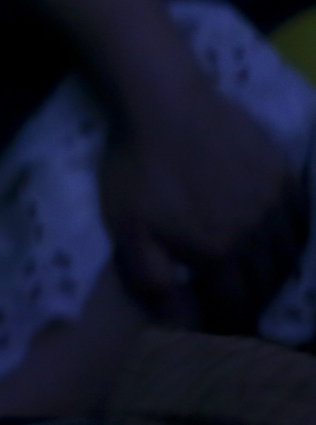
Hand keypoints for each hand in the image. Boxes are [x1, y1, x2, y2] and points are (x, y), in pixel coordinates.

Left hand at [102, 78, 309, 332]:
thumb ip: (150, 276)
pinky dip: (294, 238)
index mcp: (218, 253)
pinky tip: (279, 239)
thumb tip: (175, 314)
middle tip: (240, 301)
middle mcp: (256, 235)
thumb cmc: (137, 165)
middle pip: (267, 283)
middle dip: (254, 299)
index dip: (231, 319)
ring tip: (258, 274)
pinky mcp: (283, 174)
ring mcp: (275, 203)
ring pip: (288, 253)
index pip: (237, 304)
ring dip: (276, 271)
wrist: (163, 101)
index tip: (223, 322)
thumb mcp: (126, 226)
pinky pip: (301, 219)